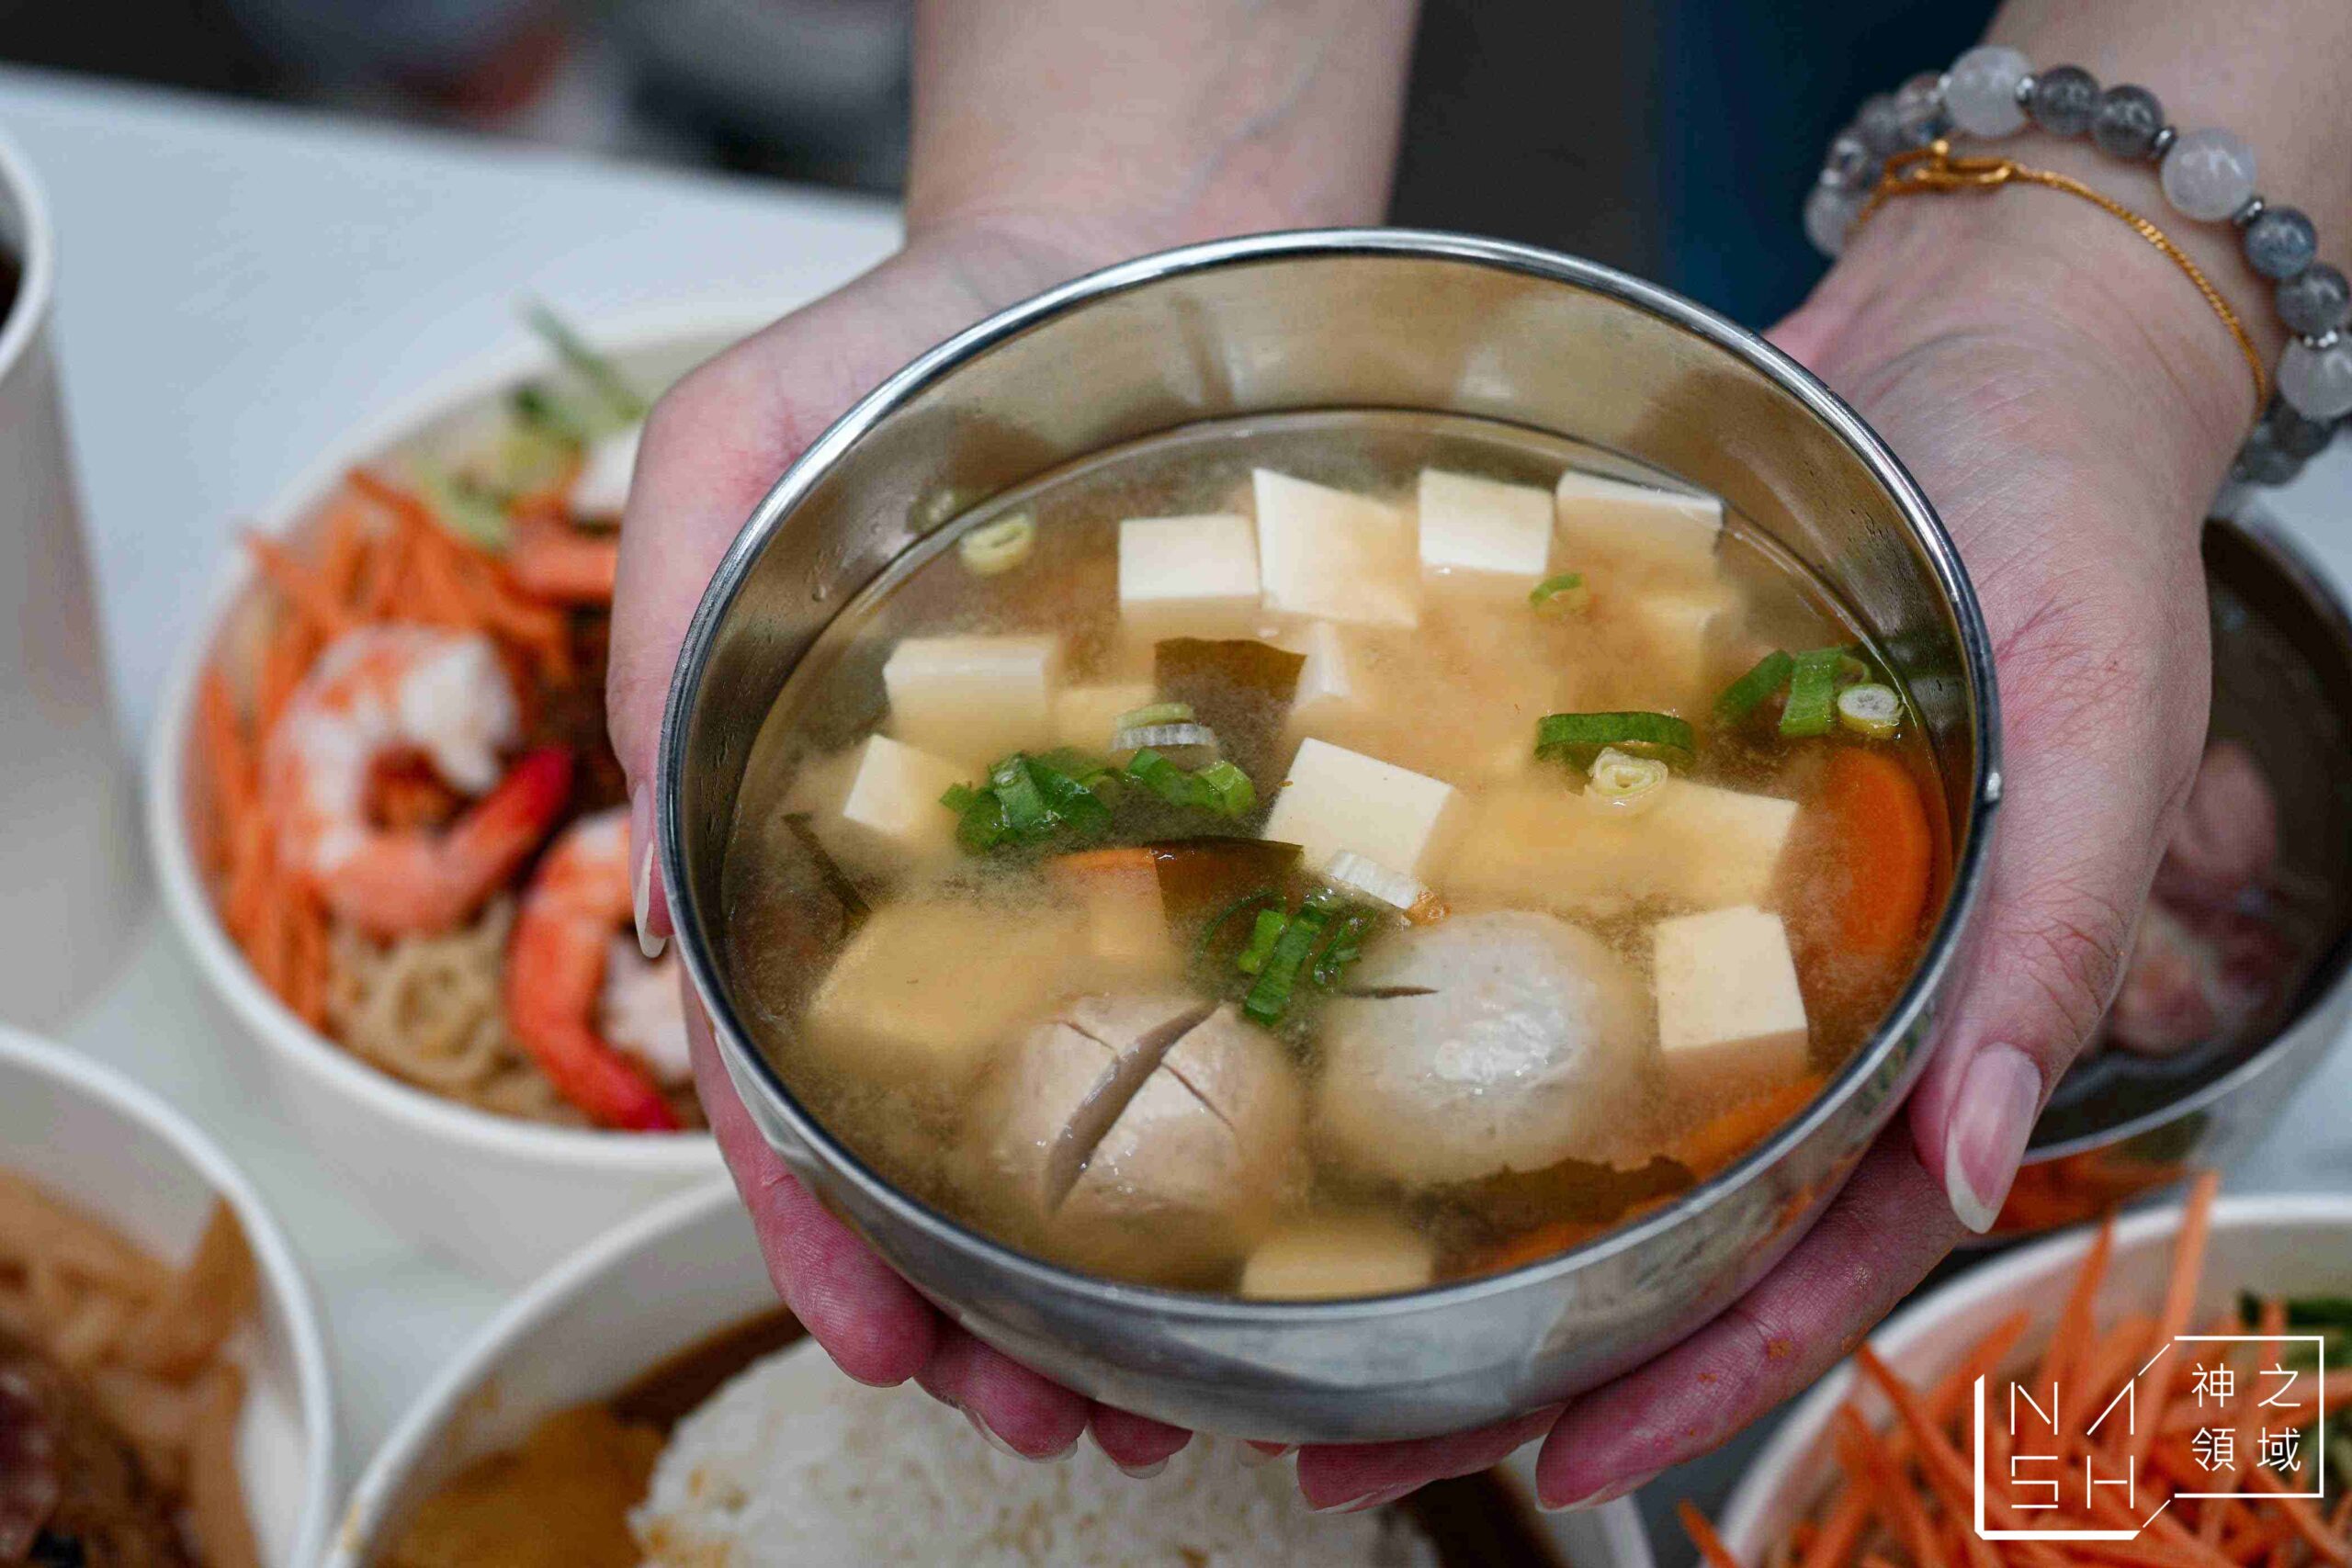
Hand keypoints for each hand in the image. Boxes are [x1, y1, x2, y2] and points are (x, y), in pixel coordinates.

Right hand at [609, 216, 1201, 1473]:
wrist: (1120, 270)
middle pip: (936, 1129)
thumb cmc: (913, 350)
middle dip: (978, 1295)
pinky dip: (1239, 1108)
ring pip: (1085, 1096)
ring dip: (1101, 1260)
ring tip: (1150, 1391)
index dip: (814, 1217)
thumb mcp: (735, 446)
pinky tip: (1271, 1213)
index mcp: (805, 834)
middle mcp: (945, 874)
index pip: (783, 1069)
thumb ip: (671, 612)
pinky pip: (1235, 978)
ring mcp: (1093, 857)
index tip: (878, 1337)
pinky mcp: (1226, 816)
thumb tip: (667, 846)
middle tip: (1047, 1422)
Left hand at [1286, 196, 2232, 1511]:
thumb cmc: (2073, 523)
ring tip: (1277, 1299)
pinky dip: (1411, 992)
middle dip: (1506, 1343)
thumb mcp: (2101, 722)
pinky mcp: (1596, 798)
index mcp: (1922, 1018)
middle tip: (1332, 1429)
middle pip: (1646, 1219)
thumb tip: (1970, 1169)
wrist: (1970, 339)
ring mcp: (1683, 903)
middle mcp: (1787, 988)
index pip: (1805, 1254)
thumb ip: (2050, 943)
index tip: (1548, 1457)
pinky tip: (1290, 1038)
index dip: (1688, 1372)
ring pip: (1554, 1097)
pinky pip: (1499, 919)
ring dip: (1431, 1208)